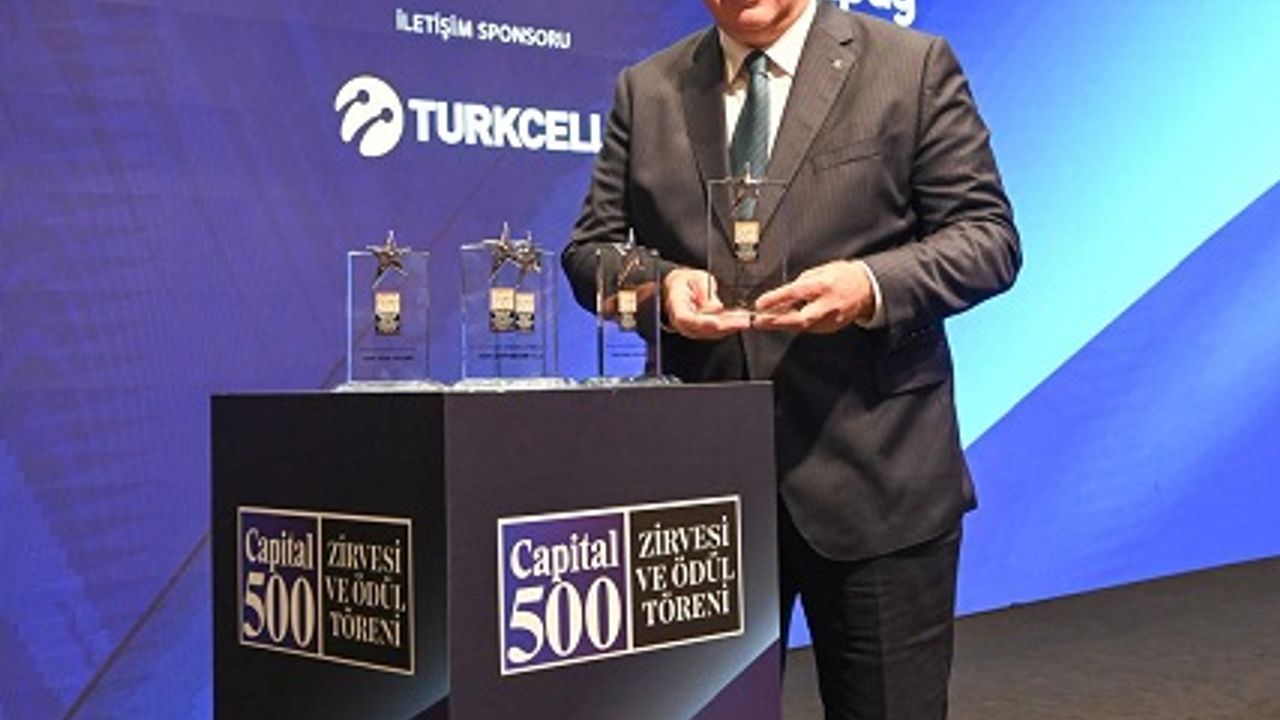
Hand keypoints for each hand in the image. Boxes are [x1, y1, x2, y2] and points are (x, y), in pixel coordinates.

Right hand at [663, 267, 750, 338]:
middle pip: (703, 329)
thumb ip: (705, 291)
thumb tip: (716, 307)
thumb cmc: (686, 281)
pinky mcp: (701, 331)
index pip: (685, 318)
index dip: (702, 322)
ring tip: (745, 319)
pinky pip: (716, 331)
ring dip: (730, 327)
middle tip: (743, 320)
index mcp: (675, 305)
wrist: (680, 287)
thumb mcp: (696, 278)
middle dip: (725, 325)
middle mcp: (681, 322)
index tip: (717, 322)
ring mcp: (691, 329)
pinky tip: (741, 320)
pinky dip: (730, 326)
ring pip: (712, 333)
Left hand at [752, 260, 875, 333]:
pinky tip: (785, 321)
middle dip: (776, 322)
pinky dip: (795, 325)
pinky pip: (809, 328)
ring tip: (765, 320)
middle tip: (757, 322)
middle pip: (799, 319)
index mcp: (824, 285)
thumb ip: (801, 282)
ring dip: (782, 324)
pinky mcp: (831, 328)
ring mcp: (831, 319)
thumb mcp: (820, 270)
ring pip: (802, 327)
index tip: (760, 304)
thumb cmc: (842, 276)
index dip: (776, 299)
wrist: (865, 288)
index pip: (796, 293)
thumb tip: (783, 294)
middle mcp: (828, 305)